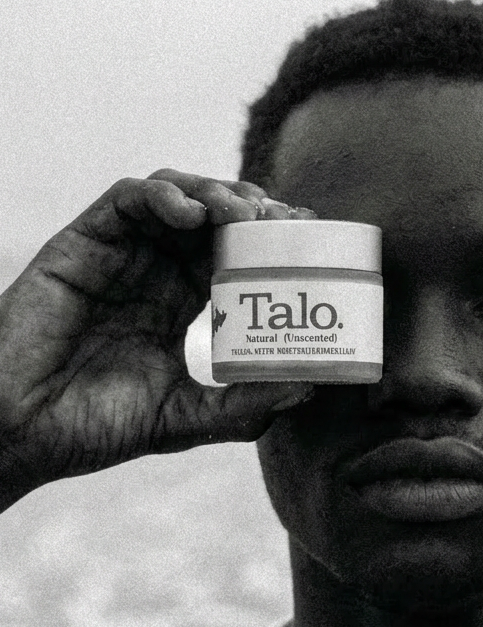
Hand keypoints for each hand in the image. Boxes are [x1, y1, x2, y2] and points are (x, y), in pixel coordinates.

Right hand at [0, 171, 312, 505]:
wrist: (22, 433)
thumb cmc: (94, 426)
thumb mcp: (185, 418)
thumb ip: (242, 407)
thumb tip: (309, 386)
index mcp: (177, 304)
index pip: (234, 257)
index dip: (271, 244)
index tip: (309, 243)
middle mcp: (152, 271)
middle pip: (213, 219)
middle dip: (254, 211)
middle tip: (287, 221)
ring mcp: (118, 255)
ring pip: (176, 197)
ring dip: (217, 194)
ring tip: (246, 213)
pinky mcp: (82, 243)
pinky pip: (126, 200)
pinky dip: (164, 196)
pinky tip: (194, 214)